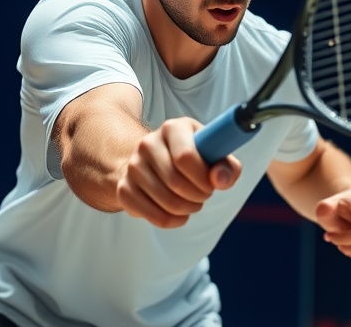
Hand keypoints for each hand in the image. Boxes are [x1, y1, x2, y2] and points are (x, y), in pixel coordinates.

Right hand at [116, 117, 241, 227]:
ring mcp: (133, 166)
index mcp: (173, 128)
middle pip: (176, 182)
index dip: (203, 178)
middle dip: (198, 196)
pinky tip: (177, 213)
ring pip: (166, 203)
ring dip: (187, 209)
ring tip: (191, 202)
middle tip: (203, 195)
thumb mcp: (214, 155)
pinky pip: (153, 216)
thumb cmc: (193, 159)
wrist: (155, 163)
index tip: (211, 184)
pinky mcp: (124, 189)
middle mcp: (148, 143)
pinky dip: (172, 221)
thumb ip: (227, 166)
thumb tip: (220, 179)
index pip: (185, 156)